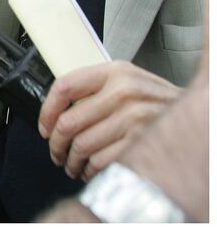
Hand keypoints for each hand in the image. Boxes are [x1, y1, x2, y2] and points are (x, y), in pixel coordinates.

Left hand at [38, 60, 180, 181]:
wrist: (197, 115)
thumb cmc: (155, 102)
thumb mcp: (127, 81)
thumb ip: (95, 89)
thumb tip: (57, 109)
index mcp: (115, 72)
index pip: (65, 86)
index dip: (47, 110)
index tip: (44, 126)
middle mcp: (124, 91)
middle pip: (69, 122)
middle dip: (56, 144)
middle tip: (56, 152)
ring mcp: (135, 117)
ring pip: (82, 146)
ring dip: (72, 161)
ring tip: (73, 164)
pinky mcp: (143, 142)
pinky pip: (101, 162)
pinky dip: (91, 171)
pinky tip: (92, 170)